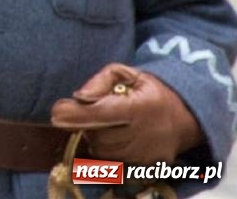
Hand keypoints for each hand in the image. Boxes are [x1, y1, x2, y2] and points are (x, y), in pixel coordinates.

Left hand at [50, 63, 202, 163]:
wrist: (184, 117)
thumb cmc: (148, 91)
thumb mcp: (127, 74)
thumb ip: (100, 80)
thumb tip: (79, 97)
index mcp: (140, 107)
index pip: (101, 114)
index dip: (75, 114)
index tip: (57, 112)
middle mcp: (145, 135)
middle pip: (98, 137)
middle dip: (87, 126)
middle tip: (94, 116)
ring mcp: (147, 156)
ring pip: (103, 154)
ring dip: (96, 141)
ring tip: (107, 127)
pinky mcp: (147, 169)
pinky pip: (114, 166)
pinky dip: (108, 155)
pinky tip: (115, 141)